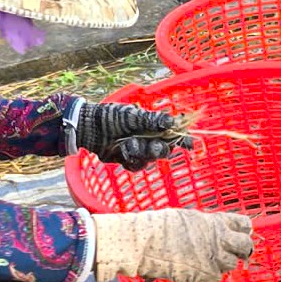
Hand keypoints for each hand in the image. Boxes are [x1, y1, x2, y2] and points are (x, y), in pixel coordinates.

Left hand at [71, 102, 191, 170]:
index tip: (191, 146)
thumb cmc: (110, 116)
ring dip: (140, 154)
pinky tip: (123, 153)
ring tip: (127, 145)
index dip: (183, 140)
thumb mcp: (132, 115)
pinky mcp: (128, 160)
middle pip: (164, 150)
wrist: (89, 128)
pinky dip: (131, 161)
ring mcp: (138, 150)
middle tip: (152, 146)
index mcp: (152, 125)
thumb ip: (152, 120)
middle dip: (158, 149)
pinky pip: (137, 166)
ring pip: (150, 160)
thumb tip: (172, 121)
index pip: (173, 133)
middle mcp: (148, 138)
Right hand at [92, 209, 254, 281]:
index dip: (243, 231)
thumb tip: (220, 232)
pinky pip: (218, 277)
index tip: (239, 235)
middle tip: (234, 254)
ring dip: (223, 264)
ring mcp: (216, 257)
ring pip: (232, 264)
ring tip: (204, 261)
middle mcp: (221, 238)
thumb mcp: (189, 219)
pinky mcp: (209, 274)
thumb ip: (208, 226)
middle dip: (242, 251)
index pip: (244, 224)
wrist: (147, 242)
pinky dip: (210, 275)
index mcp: (217, 221)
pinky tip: (196, 270)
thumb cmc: (162, 228)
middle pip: (246, 245)